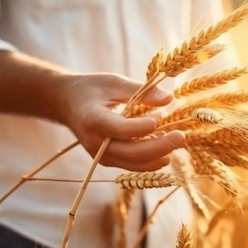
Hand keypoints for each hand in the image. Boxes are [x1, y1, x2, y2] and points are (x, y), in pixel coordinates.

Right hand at [55, 73, 184, 170]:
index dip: (143, 126)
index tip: (161, 115)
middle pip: (131, 153)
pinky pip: (131, 165)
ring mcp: (100, 155)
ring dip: (158, 155)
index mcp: (93, 119)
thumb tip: (169, 99)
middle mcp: (94, 142)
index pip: (121, 130)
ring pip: (133, 163)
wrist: (67, 104)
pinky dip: (150, 160)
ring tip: (176, 141)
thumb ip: (141, 91)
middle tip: (181, 136)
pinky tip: (166, 151)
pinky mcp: (107, 160)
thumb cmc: (92, 89)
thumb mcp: (115, 82)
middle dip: (159, 146)